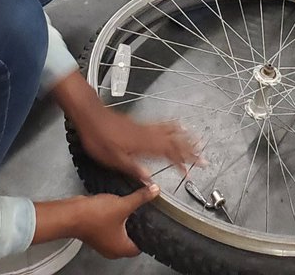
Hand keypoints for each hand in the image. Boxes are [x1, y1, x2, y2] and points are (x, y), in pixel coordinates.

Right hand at [75, 187, 158, 258]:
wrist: (73, 214)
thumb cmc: (96, 216)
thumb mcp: (123, 205)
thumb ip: (140, 198)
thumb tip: (155, 191)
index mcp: (121, 249)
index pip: (140, 247)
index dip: (148, 236)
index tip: (153, 225)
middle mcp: (112, 250)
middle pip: (130, 241)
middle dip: (137, 228)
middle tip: (145, 215)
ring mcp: (102, 243)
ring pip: (119, 235)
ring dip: (125, 224)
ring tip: (133, 210)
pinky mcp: (95, 234)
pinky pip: (110, 230)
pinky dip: (115, 221)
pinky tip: (118, 208)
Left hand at [78, 103, 201, 181]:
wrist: (91, 116)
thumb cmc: (99, 138)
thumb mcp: (113, 159)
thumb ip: (132, 168)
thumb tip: (149, 179)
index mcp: (142, 146)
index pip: (167, 154)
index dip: (182, 162)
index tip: (193, 169)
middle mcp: (146, 135)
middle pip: (173, 142)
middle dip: (190, 150)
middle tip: (203, 156)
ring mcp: (144, 128)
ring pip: (170, 133)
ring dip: (185, 138)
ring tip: (198, 141)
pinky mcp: (140, 124)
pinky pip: (161, 125)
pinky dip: (173, 126)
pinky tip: (177, 125)